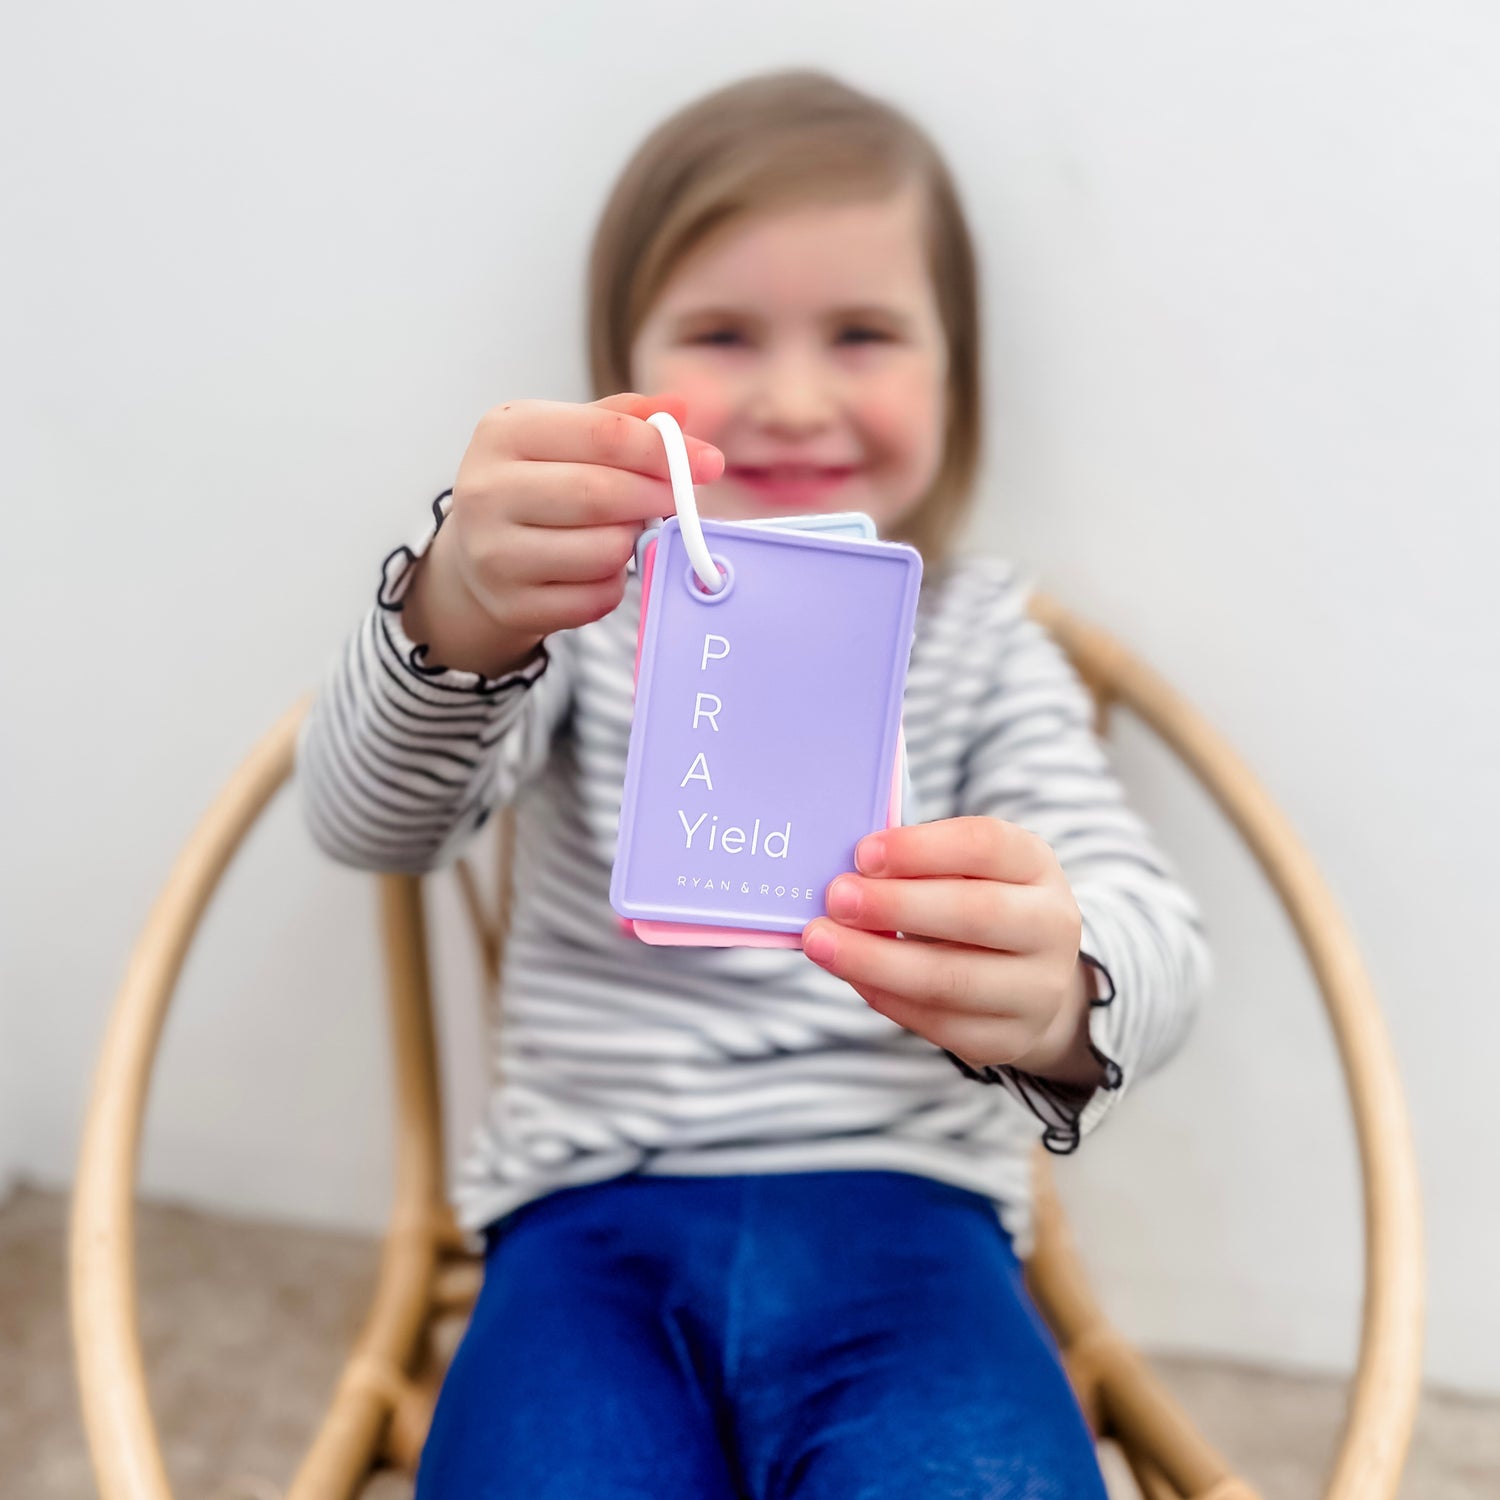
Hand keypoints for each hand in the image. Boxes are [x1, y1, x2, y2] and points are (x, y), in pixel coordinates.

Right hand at [402, 392, 723, 675]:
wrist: (476, 553)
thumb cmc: (535, 483)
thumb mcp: (564, 435)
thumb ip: (621, 419)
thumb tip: (679, 408)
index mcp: (504, 432)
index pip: (603, 434)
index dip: (664, 450)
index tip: (708, 463)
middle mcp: (486, 491)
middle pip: (603, 494)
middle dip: (656, 498)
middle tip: (677, 501)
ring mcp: (494, 554)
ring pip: (605, 551)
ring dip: (632, 543)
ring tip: (622, 530)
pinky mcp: (512, 606)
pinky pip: (596, 598)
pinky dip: (613, 584)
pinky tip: (598, 567)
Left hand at [801, 816, 1103, 1086]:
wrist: (1031, 975)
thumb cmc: (976, 901)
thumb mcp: (965, 868)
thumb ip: (916, 864)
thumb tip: (846, 873)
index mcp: (1036, 866)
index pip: (985, 846)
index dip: (921, 848)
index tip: (863, 853)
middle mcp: (1052, 926)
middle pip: (973, 913)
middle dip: (895, 905)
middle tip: (835, 897)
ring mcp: (1038, 989)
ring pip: (950, 979)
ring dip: (874, 960)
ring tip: (821, 942)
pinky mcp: (1009, 1038)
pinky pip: (936, 1022)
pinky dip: (884, 996)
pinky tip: (851, 974)